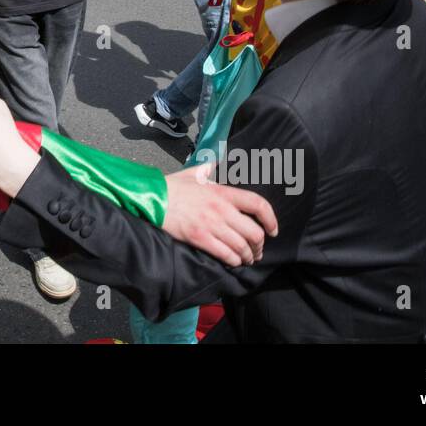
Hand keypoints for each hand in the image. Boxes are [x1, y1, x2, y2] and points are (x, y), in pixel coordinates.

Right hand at [162, 163, 277, 266]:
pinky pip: (225, 254)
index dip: (270, 219)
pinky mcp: (200, 238)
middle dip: (260, 245)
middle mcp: (222, 209)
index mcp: (223, 192)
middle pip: (254, 232)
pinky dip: (234, 261)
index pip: (257, 204)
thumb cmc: (172, 186)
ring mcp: (211, 225)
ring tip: (248, 259)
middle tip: (258, 250)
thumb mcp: (193, 173)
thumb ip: (208, 169)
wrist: (153, 198)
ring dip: (248, 256)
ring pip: (241, 246)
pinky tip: (234, 262)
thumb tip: (214, 163)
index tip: (273, 230)